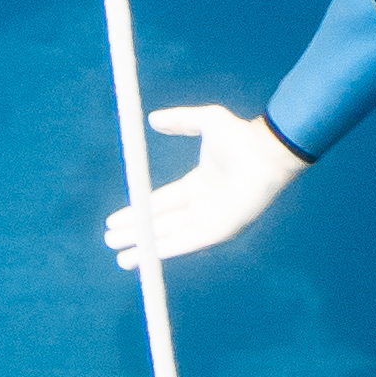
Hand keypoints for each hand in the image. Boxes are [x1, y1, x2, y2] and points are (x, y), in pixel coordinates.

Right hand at [106, 105, 305, 269]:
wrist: (265, 152)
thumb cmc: (241, 136)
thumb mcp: (207, 121)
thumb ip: (181, 120)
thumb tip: (154, 119)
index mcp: (200, 183)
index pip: (161, 203)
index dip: (137, 211)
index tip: (114, 220)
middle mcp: (204, 204)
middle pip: (162, 223)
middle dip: (136, 233)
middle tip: (110, 241)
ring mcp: (211, 219)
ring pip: (170, 237)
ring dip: (145, 248)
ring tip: (120, 257)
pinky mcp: (219, 231)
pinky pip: (185, 243)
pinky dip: (163, 250)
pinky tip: (144, 255)